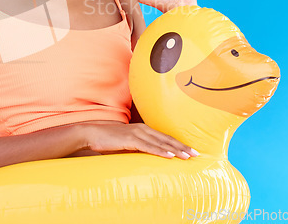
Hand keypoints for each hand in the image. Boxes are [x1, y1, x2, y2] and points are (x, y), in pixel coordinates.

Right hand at [80, 121, 198, 158]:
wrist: (91, 133)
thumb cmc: (108, 140)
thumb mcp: (126, 144)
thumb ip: (137, 148)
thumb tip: (147, 158)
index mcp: (142, 129)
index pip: (164, 137)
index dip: (178, 143)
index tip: (191, 150)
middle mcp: (142, 129)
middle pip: (166, 138)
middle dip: (182, 146)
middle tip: (196, 154)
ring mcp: (136, 134)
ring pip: (160, 142)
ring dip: (175, 149)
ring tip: (187, 156)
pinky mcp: (129, 140)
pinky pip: (148, 147)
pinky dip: (160, 151)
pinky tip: (169, 155)